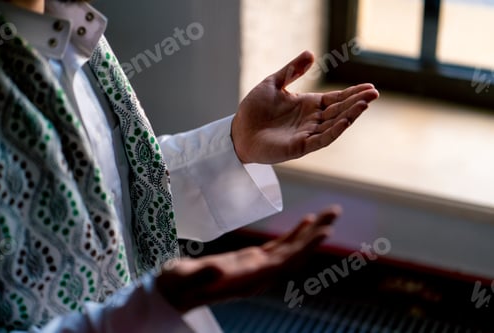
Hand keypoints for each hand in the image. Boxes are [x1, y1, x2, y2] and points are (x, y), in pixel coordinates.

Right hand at [156, 206, 340, 312]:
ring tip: (328, 214)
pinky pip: (280, 247)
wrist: (175, 293)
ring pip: (291, 249)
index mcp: (248, 279)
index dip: (304, 247)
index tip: (324, 232)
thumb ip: (203, 276)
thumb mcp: (184, 280)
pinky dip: (295, 234)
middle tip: (335, 211)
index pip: (284, 262)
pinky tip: (305, 223)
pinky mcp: (253, 261)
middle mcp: (259, 275)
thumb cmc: (178, 286)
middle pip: (295, 254)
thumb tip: (220, 271)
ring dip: (310, 232)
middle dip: (316, 233)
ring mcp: (258, 268)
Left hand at [232, 51, 378, 163]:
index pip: (336, 99)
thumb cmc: (254, 109)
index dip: (352, 93)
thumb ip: (292, 70)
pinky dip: (334, 131)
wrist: (238, 131)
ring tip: (365, 104)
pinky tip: (345, 121)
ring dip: (350, 115)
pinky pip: (321, 139)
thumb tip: (311, 54)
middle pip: (339, 110)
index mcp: (308, 105)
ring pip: (334, 124)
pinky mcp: (300, 147)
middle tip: (374, 93)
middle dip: (357, 102)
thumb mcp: (273, 83)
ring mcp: (307, 134)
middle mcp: (312, 120)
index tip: (370, 87)